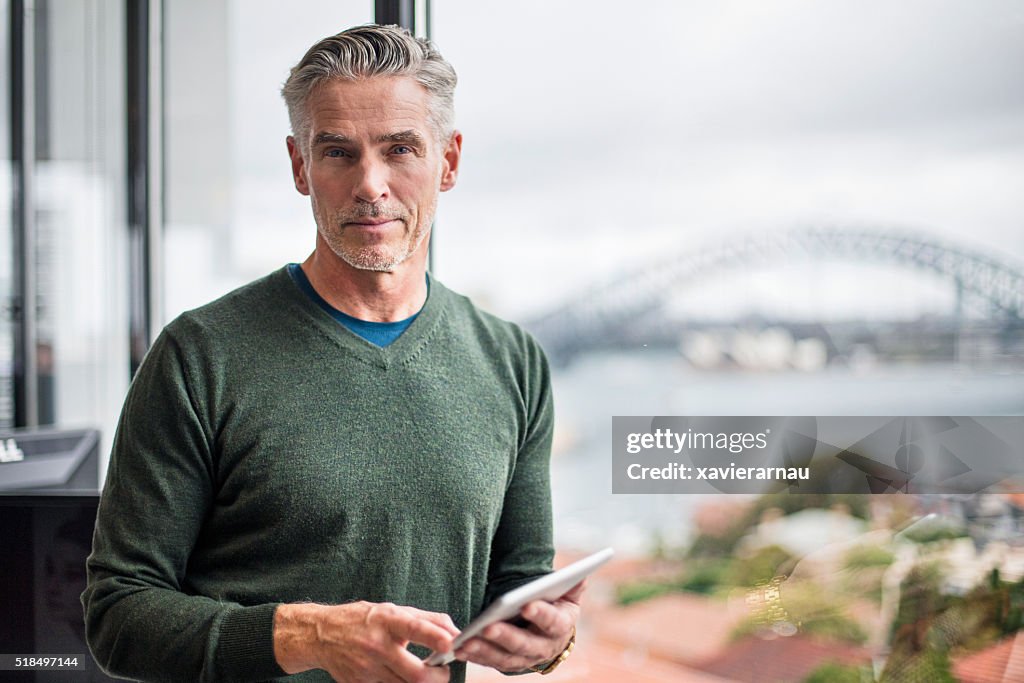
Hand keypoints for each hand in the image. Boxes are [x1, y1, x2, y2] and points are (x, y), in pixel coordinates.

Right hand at [274, 601, 457, 682]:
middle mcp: (377, 646)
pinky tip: (402, 676)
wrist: (321, 636)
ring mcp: (368, 669)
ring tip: (426, 674)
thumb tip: (454, 630)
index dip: (434, 637)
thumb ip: (425, 619)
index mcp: (386, 621)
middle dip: (437, 677)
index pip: (414, 628)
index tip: (451, 644)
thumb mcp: (392, 610)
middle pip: (415, 673)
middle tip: (443, 672)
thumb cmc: (363, 620)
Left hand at [455, 580, 584, 672]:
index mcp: (561, 626)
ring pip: (504, 658)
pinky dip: (475, 657)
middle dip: (505, 636)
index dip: (541, 613)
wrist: (551, 635)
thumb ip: (573, 585)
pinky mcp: (508, 664)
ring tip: (466, 642)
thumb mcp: (568, 596)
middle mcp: (544, 647)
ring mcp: (525, 659)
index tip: (527, 604)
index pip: (552, 621)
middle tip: (488, 626)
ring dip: (484, 651)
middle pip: (524, 644)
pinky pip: (490, 662)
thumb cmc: (557, 607)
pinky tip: (460, 649)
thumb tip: (582, 574)